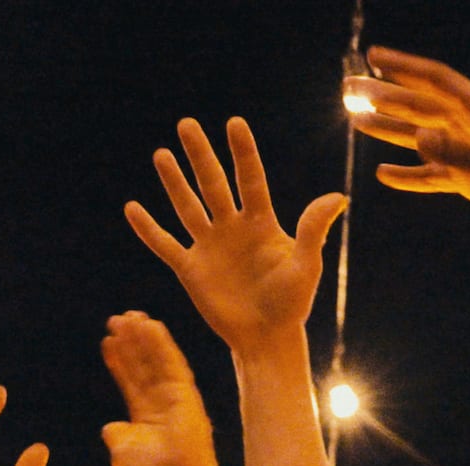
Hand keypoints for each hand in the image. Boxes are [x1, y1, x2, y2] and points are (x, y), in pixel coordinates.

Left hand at [100, 312, 217, 465]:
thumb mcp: (122, 451)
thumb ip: (116, 436)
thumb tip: (109, 428)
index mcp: (146, 414)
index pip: (130, 380)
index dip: (118, 360)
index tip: (106, 340)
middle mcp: (161, 402)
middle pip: (142, 365)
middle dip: (130, 343)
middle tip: (116, 319)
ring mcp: (175, 396)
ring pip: (157, 360)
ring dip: (144, 337)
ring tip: (130, 316)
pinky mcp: (186, 393)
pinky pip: (172, 362)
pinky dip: (162, 344)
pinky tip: (151, 326)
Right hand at [124, 117, 345, 355]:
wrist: (267, 337)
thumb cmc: (292, 303)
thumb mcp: (306, 266)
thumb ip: (313, 230)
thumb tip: (336, 197)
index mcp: (261, 223)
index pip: (250, 178)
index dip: (242, 152)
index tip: (234, 123)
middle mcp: (232, 228)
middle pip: (213, 183)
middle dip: (199, 155)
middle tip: (186, 124)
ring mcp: (209, 246)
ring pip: (187, 207)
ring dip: (174, 182)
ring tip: (161, 154)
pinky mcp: (191, 269)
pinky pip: (165, 244)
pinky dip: (149, 229)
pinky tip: (132, 208)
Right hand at [347, 47, 469, 242]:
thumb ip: (457, 153)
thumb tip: (418, 139)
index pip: (435, 80)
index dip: (403, 67)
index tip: (373, 56)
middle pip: (420, 105)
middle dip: (385, 96)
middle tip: (348, 88)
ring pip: (423, 137)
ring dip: (391, 130)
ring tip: (358, 122)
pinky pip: (435, 174)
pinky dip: (411, 174)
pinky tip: (386, 175)